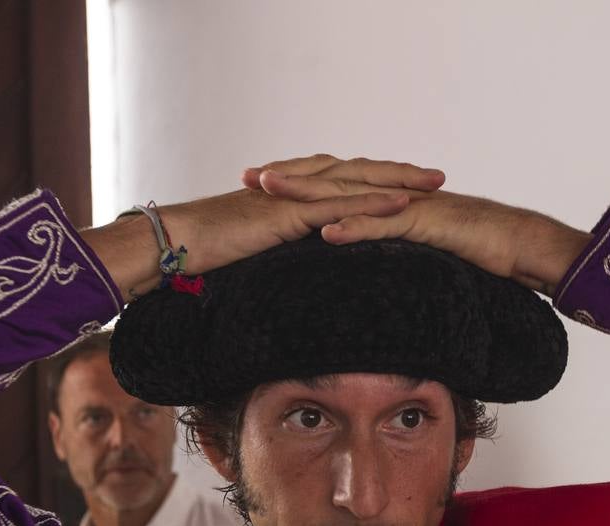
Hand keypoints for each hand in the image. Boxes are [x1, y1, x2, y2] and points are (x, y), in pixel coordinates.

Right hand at [85, 156, 442, 297]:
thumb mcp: (249, 250)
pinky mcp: (288, 214)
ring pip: (355, 182)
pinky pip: (338, 206)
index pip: (340, 180)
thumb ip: (272, 250)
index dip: (375, 178)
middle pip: (357, 172)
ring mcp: (292, 198)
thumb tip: (288, 268)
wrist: (172, 241)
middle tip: (438, 176)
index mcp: (287, 194)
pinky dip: (372, 203)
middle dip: (399, 172)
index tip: (409, 183)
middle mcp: (294, 188)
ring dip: (397, 181)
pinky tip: (402, 205)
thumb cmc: (200, 251)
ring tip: (434, 184)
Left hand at [244, 155, 591, 295]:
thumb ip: (394, 251)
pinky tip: (326, 233)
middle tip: (248, 175)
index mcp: (392, 201)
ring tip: (269, 191)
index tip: (260, 184)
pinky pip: (387, 226)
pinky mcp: (431, 224)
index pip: (337, 186)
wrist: (526, 246)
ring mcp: (412, 207)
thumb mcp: (423, 254)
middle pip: (334, 181)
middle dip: (289, 177)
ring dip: (308, 193)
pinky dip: (356, 228)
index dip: (299, 182)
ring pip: (352, 196)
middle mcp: (396, 196)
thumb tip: (367, 265)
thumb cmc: (480, 253)